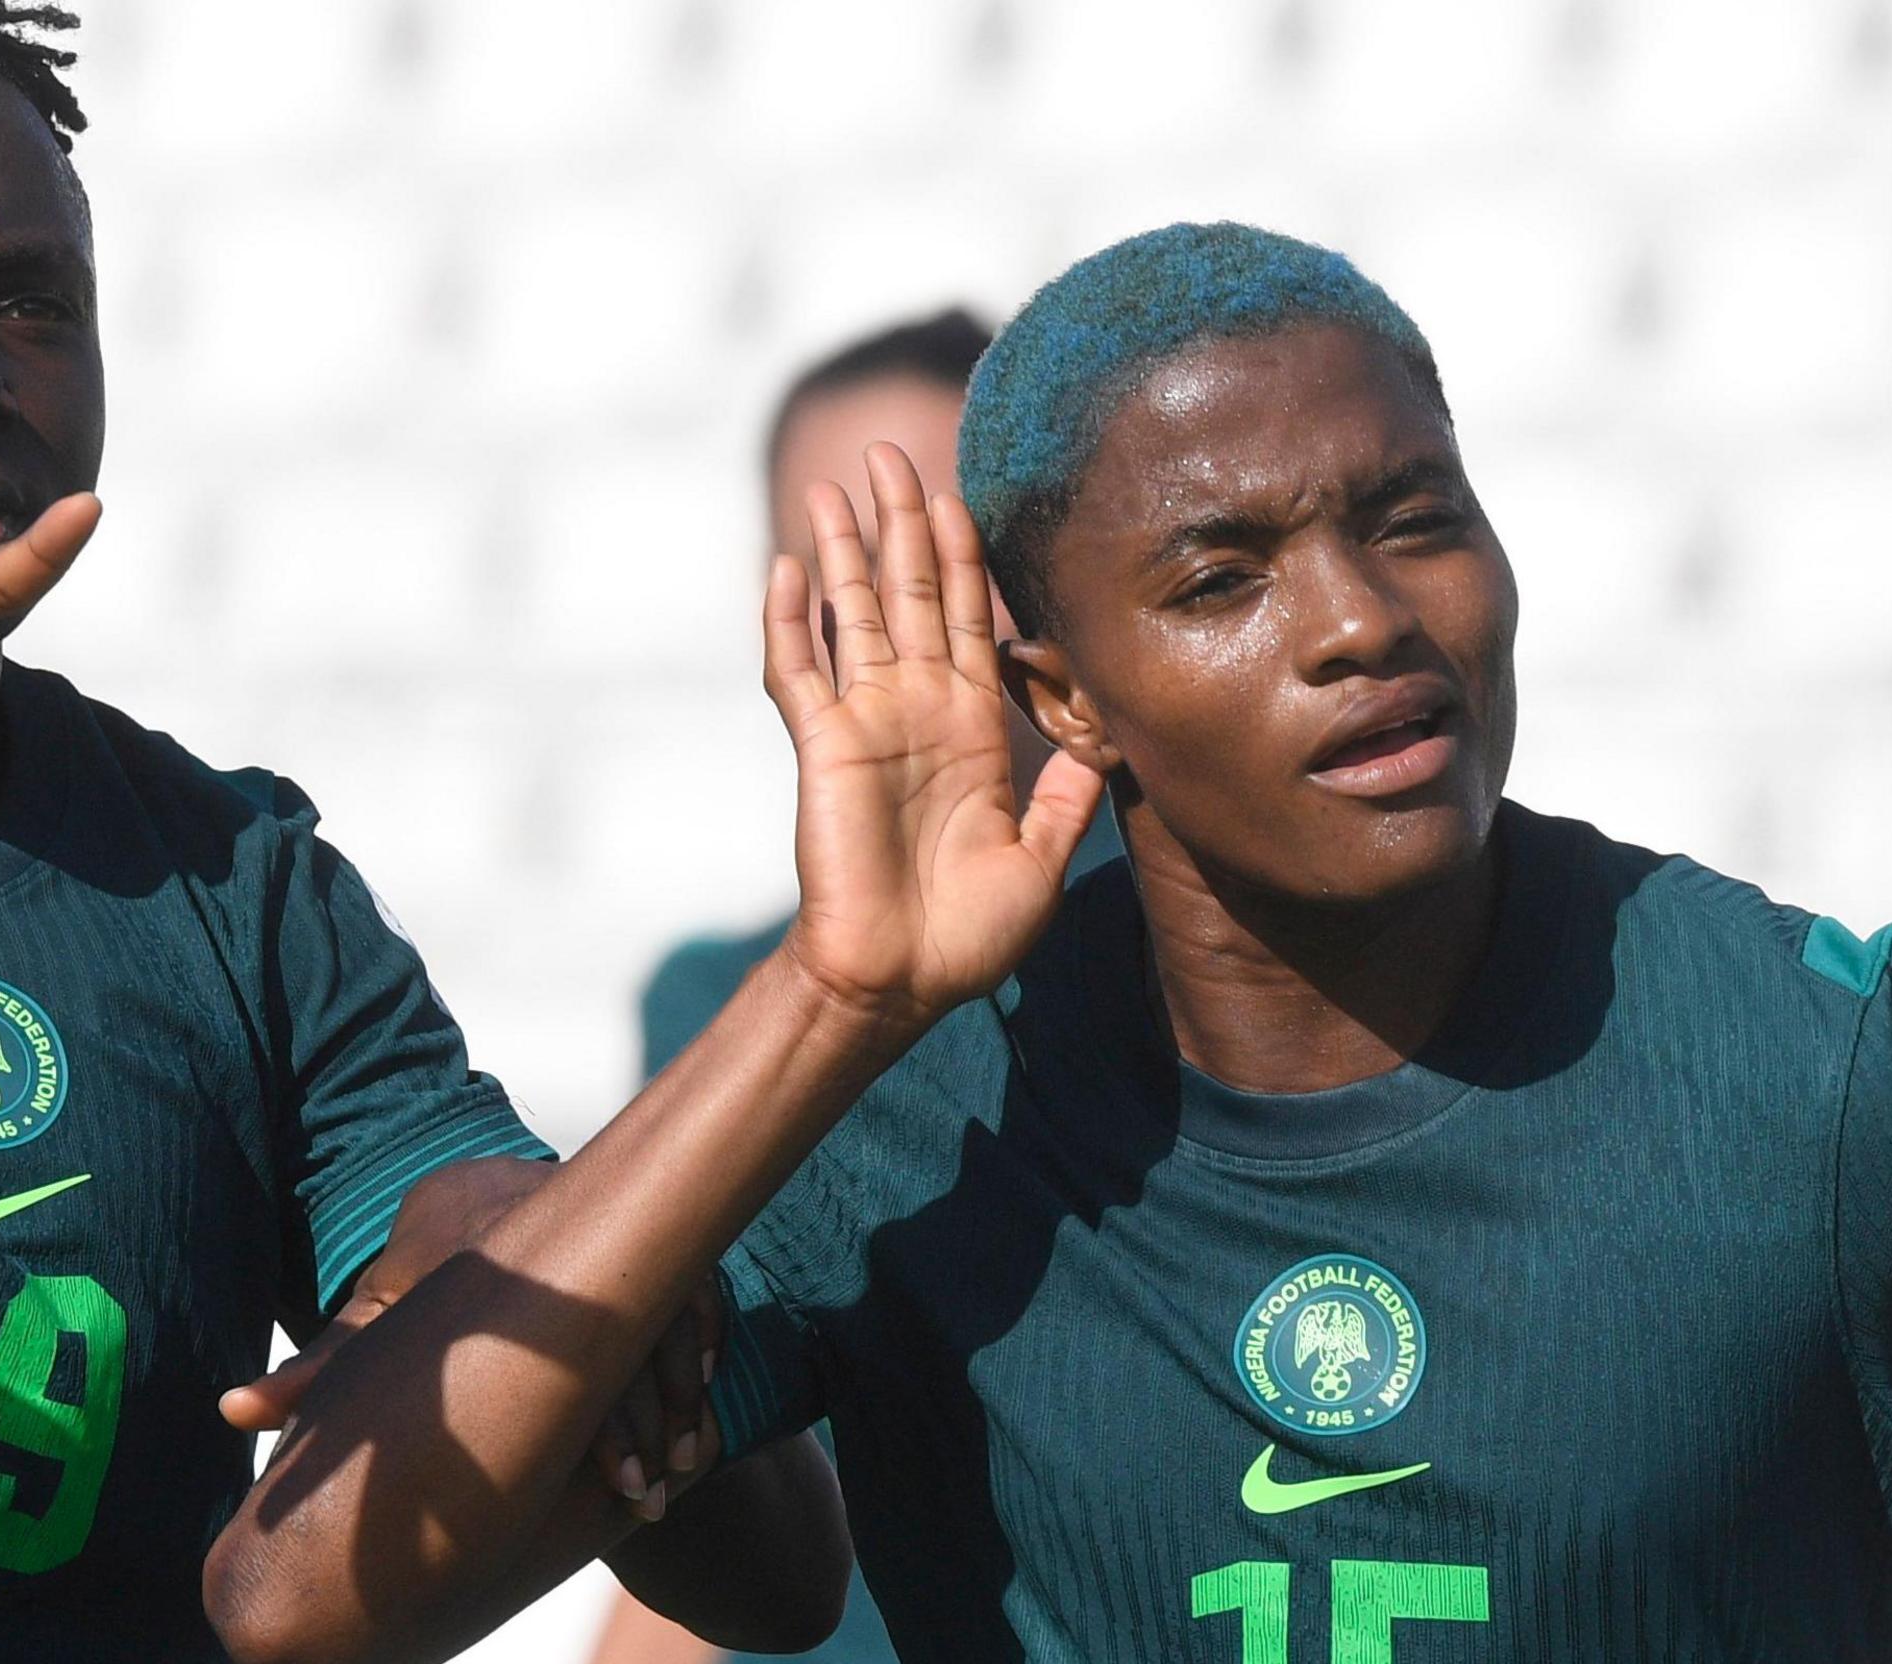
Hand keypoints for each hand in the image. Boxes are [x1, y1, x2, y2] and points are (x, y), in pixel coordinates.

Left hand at [218, 1160, 720, 1520]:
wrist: (492, 1191)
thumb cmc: (424, 1278)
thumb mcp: (376, 1318)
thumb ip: (317, 1370)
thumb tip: (229, 1414)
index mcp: (494, 1267)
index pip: (557, 1351)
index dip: (602, 1427)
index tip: (615, 1490)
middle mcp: (565, 1246)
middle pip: (627, 1346)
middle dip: (648, 1428)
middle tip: (647, 1499)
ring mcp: (619, 1242)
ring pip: (673, 1326)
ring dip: (682, 1406)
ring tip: (678, 1474)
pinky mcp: (658, 1241)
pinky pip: (698, 1303)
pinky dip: (701, 1362)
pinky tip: (699, 1427)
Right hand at [761, 444, 1102, 1035]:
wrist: (901, 981)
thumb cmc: (969, 936)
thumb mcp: (1044, 856)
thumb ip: (1068, 793)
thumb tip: (1108, 742)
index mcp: (970, 726)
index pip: (971, 619)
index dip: (966, 556)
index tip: (961, 494)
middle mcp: (914, 709)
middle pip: (910, 593)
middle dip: (901, 523)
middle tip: (890, 453)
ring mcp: (864, 722)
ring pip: (852, 614)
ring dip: (840, 550)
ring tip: (834, 485)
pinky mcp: (821, 746)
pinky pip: (798, 672)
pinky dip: (788, 622)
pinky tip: (784, 569)